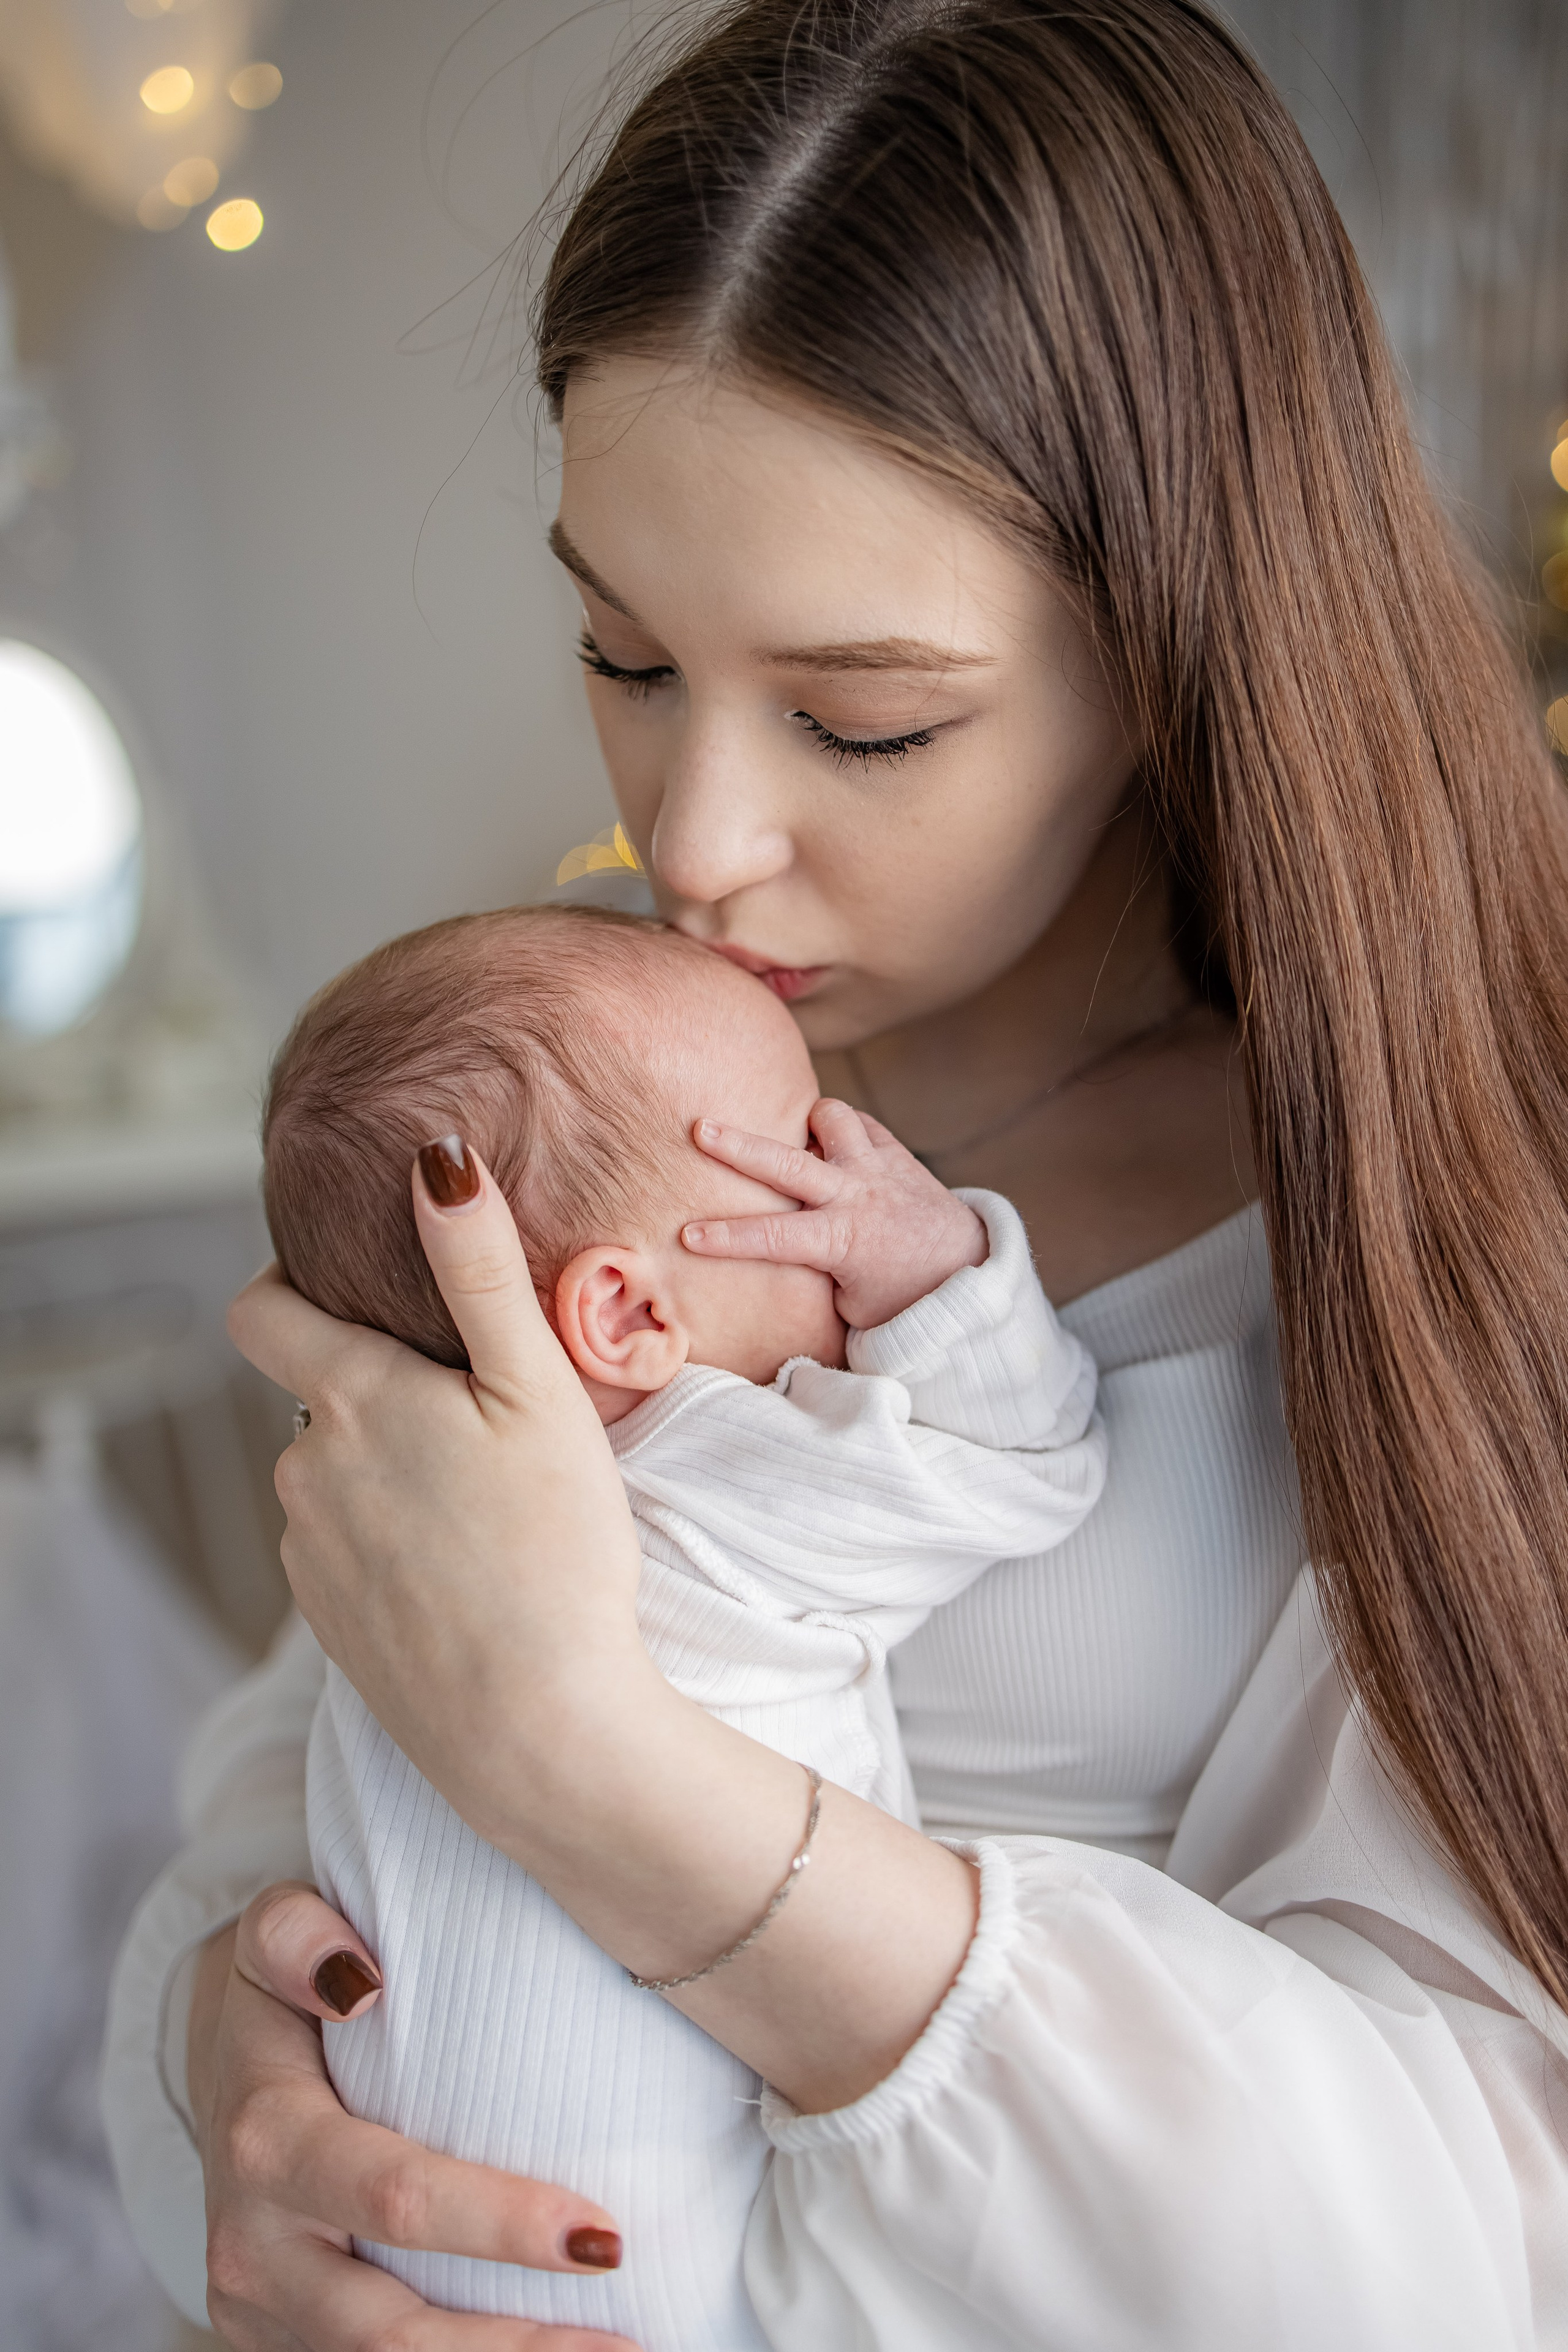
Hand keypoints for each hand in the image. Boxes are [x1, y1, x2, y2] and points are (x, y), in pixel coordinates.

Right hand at [191, 1885, 635, 2348]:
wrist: (222, 2065)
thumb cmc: (283, 1990)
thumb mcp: (273, 1932)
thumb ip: (299, 1934)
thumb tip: (359, 1979)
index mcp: (265, 2144)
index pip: (395, 2194)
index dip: (499, 2224)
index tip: (603, 2235)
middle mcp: (252, 2249)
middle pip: (388, 2328)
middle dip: (514, 2347)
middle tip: (631, 2339)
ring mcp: (261, 2311)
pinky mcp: (281, 2345)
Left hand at [226, 1145, 648, 1858]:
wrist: (539, 1727)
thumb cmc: (555, 1550)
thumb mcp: (536, 1389)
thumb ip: (478, 1269)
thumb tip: (435, 1160)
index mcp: (351, 1400)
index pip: (260, 1311)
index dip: (292, 1283)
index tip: (358, 1283)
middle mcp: (304, 1471)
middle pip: (319, 1396)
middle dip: (382, 1388)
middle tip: (482, 1412)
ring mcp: (309, 1553)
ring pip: (337, 1475)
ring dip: (391, 1468)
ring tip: (487, 1498)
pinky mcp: (330, 1622)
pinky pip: (347, 1548)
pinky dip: (394, 1541)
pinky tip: (467, 1566)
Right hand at [682, 1098, 987, 1327]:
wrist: (965, 1266)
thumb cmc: (901, 1296)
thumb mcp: (851, 1302)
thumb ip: (812, 1275)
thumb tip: (768, 1261)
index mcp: (842, 1241)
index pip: (774, 1238)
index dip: (728, 1238)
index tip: (687, 1235)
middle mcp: (856, 1196)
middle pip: (789, 1164)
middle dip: (740, 1147)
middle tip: (700, 1129)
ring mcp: (877, 1168)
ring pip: (834, 1119)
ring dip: (809, 1121)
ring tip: (794, 1131)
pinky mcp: (895, 1152)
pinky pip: (860, 1122)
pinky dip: (840, 1127)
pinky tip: (828, 1144)